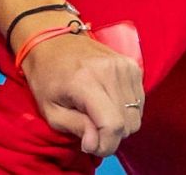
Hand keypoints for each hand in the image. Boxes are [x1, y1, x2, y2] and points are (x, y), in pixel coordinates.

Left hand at [19, 24, 145, 155]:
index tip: (90, 146)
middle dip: (110, 135)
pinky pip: (139, 101)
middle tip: (89, 128)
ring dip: (120, 123)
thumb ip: (75, 128)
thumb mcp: (49, 109)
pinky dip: (126, 109)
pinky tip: (106, 101)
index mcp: (85, 81)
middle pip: (128, 124)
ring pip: (136, 115)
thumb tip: (96, 144)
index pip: (112, 125)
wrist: (50, 40)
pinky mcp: (132, 65)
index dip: (105, 145)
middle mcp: (110, 71)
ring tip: (96, 112)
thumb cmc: (46, 76)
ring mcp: (124, 66)